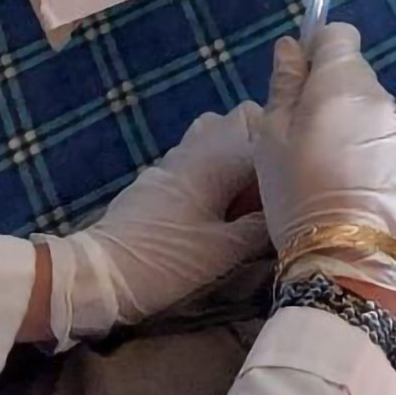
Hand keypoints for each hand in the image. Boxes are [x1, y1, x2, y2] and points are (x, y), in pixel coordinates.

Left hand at [44, 103, 271, 343]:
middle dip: (259, 143)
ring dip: (232, 155)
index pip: (263, 127)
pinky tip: (214, 205)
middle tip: (270, 184)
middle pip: (237, 120)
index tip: (294, 178)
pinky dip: (210, 170)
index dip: (284, 148)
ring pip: (212, 135)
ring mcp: (171, 161)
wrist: (102, 274)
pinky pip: (193, 157)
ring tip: (244, 194)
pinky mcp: (156, 179)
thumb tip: (288, 214)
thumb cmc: (168, 260)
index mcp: (217, 160)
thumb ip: (260, 227)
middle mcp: (195, 149)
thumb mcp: (224, 252)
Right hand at [256, 23, 395, 255]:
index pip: (340, 35)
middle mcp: (382, 96)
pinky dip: (370, 146)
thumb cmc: (298, 191)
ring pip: (371, 106)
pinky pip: (386, 135)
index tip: (300, 81)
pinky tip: (353, 179)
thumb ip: (285, 83)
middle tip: (305, 134)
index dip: (318, 50)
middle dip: (330, 91)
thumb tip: (291, 46)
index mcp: (343, 83)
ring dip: (351, 120)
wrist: (348, 254)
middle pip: (354, 74)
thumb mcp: (272, 137)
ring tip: (329, 163)